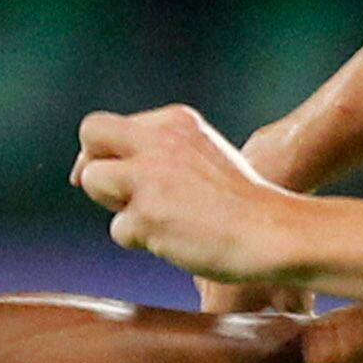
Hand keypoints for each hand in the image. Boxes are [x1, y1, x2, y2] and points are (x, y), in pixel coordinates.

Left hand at [73, 106, 299, 284]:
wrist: (271, 232)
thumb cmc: (239, 204)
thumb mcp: (202, 155)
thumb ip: (161, 152)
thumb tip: (100, 170)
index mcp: (175, 121)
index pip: (112, 124)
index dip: (103, 151)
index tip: (112, 174)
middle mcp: (159, 140)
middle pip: (91, 134)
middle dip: (91, 165)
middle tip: (115, 194)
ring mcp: (149, 175)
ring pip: (93, 181)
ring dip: (116, 206)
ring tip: (158, 221)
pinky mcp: (145, 214)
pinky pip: (118, 230)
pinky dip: (141, 241)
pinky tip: (176, 240)